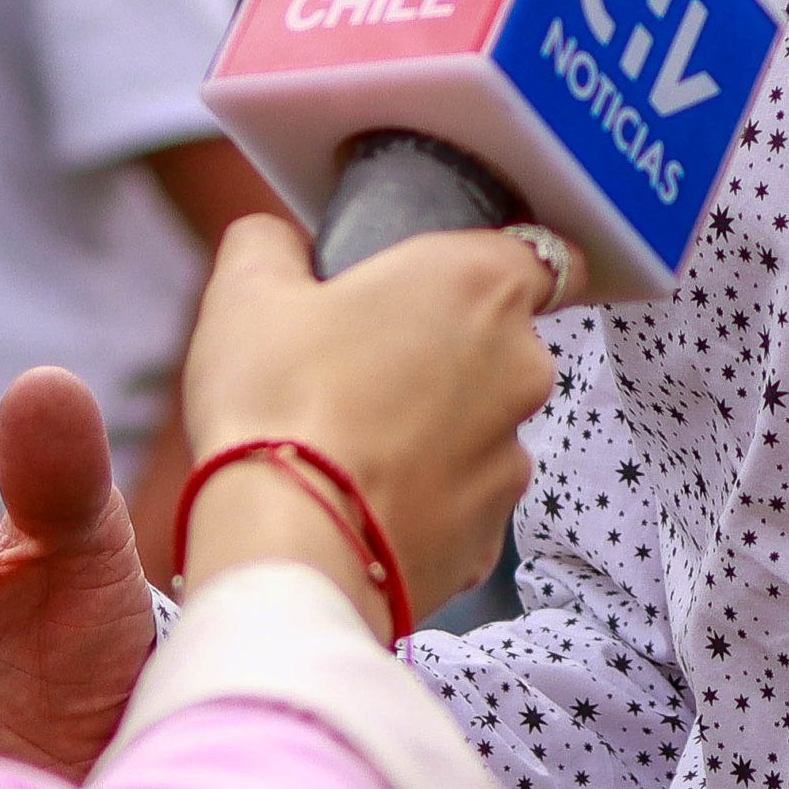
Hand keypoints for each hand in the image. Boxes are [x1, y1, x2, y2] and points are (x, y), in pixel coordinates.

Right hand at [179, 213, 558, 621]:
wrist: (286, 548)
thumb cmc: (277, 404)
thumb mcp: (246, 291)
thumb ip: (271, 241)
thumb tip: (278, 241)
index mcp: (478, 285)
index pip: (543, 254)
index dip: (499, 263)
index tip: (450, 281)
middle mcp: (521, 366)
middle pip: (503, 341)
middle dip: (448, 349)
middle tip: (366, 363)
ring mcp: (513, 456)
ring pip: (483, 423)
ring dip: (438, 426)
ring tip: (355, 442)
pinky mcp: (492, 535)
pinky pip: (462, 497)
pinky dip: (426, 497)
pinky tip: (364, 502)